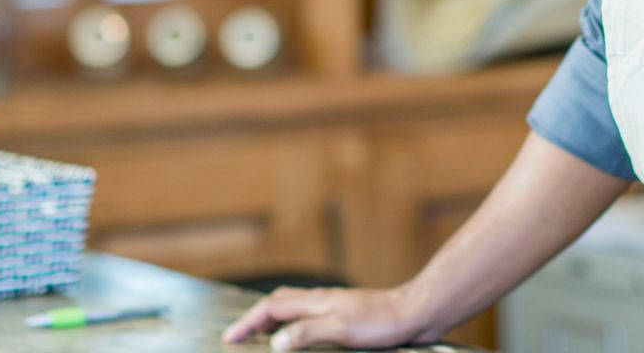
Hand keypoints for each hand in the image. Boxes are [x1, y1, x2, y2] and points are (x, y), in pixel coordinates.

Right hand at [221, 284, 429, 349]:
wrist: (413, 313)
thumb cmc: (382, 322)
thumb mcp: (341, 329)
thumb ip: (307, 333)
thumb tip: (275, 341)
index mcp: (316, 302)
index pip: (271, 308)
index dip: (248, 322)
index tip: (229, 337)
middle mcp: (321, 301)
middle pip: (279, 303)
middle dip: (255, 317)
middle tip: (240, 336)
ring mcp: (333, 306)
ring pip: (294, 308)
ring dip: (273, 320)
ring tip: (262, 338)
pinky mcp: (345, 316)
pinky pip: (309, 317)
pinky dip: (293, 325)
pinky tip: (300, 338)